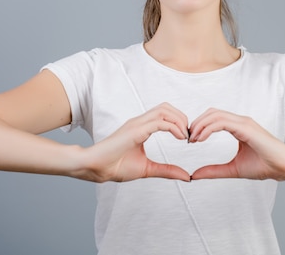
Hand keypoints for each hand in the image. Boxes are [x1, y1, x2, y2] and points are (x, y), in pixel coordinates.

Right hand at [74, 103, 190, 181]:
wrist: (95, 169)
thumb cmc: (115, 167)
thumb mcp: (148, 169)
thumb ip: (167, 170)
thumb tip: (187, 176)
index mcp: (141, 127)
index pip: (164, 113)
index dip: (179, 122)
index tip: (187, 138)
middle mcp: (139, 122)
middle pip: (166, 107)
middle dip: (182, 118)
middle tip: (189, 136)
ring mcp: (136, 124)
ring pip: (164, 110)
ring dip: (179, 120)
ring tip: (185, 136)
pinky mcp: (135, 130)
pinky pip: (159, 122)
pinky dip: (173, 127)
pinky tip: (180, 138)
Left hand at [189, 109, 284, 180]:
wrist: (284, 167)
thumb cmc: (264, 166)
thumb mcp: (232, 169)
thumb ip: (214, 170)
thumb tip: (195, 175)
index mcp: (238, 127)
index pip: (214, 118)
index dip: (199, 126)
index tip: (190, 140)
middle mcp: (240, 121)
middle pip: (212, 112)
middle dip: (197, 123)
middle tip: (188, 138)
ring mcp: (244, 122)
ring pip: (215, 114)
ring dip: (200, 125)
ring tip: (192, 139)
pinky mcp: (246, 127)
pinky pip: (222, 122)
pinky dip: (208, 128)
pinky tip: (200, 138)